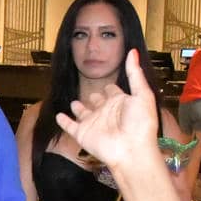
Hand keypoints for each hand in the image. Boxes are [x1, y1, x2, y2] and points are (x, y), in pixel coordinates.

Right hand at [56, 50, 158, 174]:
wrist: (131, 149)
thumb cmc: (140, 123)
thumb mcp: (142, 94)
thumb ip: (134, 73)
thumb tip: (132, 51)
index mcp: (120, 102)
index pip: (113, 91)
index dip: (111, 88)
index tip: (108, 84)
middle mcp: (106, 112)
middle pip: (97, 101)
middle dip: (95, 97)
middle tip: (92, 92)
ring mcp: (93, 123)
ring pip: (83, 113)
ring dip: (78, 108)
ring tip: (74, 102)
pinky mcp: (82, 133)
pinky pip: (69, 126)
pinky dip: (63, 121)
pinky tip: (58, 116)